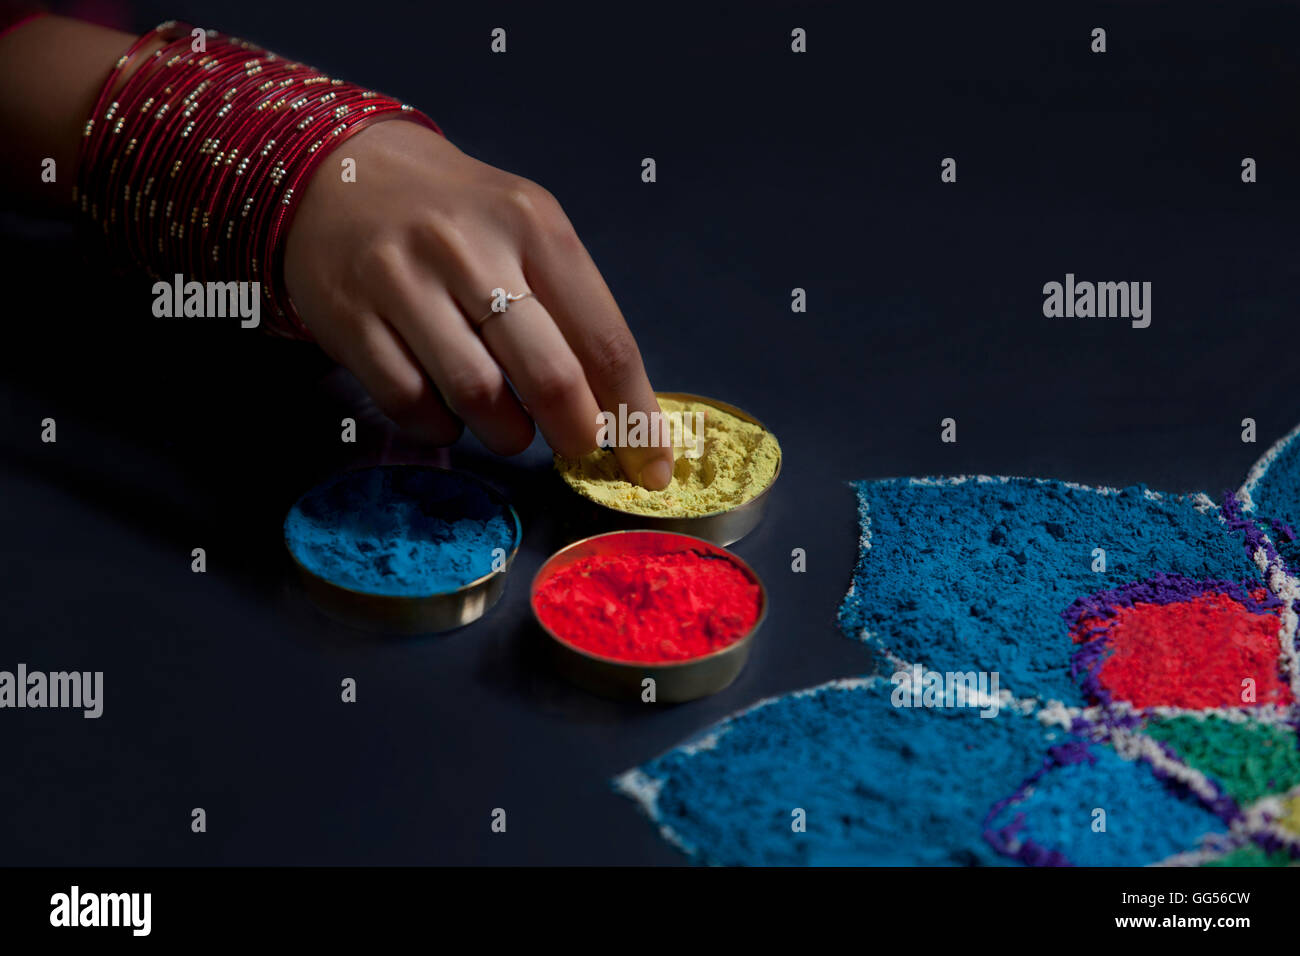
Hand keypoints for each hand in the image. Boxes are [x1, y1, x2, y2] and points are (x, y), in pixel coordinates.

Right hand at [283, 119, 673, 489]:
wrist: (341, 173)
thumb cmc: (459, 217)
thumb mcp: (529, 233)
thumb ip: (574, 312)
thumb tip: (622, 413)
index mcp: (533, 225)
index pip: (605, 340)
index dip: (636, 416)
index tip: (652, 467)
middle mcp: (469, 249)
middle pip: (549, 377)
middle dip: (577, 434)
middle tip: (579, 447)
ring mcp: (402, 283)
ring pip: (478, 397)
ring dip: (509, 434)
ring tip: (513, 428)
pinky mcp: (351, 319)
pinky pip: (411, 403)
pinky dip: (442, 427)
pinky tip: (451, 413)